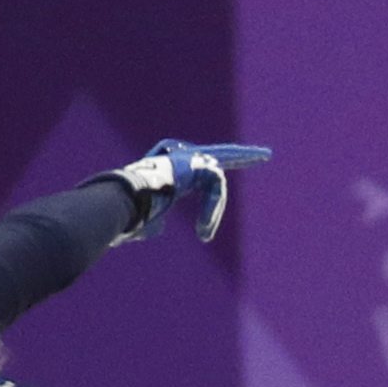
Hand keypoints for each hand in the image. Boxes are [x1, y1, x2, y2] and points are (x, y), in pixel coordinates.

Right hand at [105, 138, 271, 243]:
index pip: (200, 167)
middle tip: (265, 155)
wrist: (122, 201)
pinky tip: (202, 228)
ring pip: (216, 181)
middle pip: (219, 154)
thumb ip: (155, 220)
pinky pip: (215, 186)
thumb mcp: (144, 219)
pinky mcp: (194, 162)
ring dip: (212, 210)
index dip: (219, 167)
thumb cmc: (127, 213)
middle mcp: (181, 159)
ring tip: (203, 232)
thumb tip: (154, 229)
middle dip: (243, 155)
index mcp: (172, 172)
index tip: (238, 165)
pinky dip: (211, 209)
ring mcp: (187, 157)